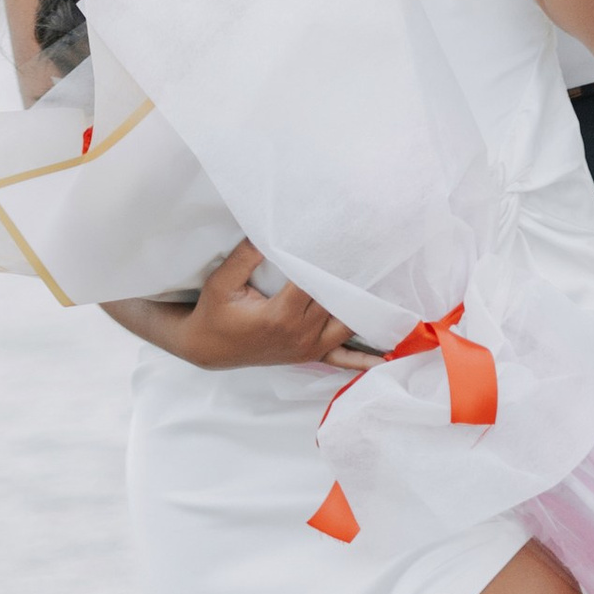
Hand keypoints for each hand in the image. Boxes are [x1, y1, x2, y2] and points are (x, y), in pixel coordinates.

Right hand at [158, 239, 378, 373]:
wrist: (207, 347)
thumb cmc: (214, 313)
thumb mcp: (221, 282)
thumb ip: (244, 257)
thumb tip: (266, 232)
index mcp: (281, 316)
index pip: (314, 283)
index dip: (329, 262)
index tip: (344, 241)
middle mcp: (300, 334)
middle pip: (335, 302)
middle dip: (349, 280)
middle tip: (369, 254)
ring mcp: (307, 348)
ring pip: (345, 326)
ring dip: (361, 309)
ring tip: (381, 286)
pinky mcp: (308, 355)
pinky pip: (342, 361)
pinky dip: (363, 360)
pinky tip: (386, 358)